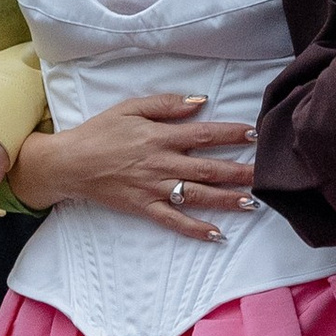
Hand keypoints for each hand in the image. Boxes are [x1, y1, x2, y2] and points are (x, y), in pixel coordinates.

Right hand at [12, 93, 259, 237]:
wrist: (69, 163)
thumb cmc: (100, 132)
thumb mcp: (130, 107)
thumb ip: (166, 104)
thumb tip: (199, 101)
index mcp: (159, 136)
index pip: (203, 135)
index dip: (230, 135)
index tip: (254, 135)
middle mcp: (161, 164)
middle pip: (208, 169)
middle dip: (240, 171)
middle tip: (266, 174)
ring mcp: (153, 188)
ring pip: (197, 196)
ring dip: (226, 201)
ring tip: (252, 203)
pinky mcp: (144, 207)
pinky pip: (173, 221)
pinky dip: (195, 229)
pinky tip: (216, 235)